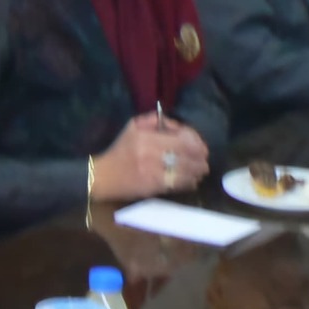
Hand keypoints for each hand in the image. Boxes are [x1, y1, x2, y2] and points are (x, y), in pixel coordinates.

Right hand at [93, 114, 209, 201]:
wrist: (103, 176)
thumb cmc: (120, 150)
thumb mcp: (132, 127)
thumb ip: (155, 120)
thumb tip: (177, 125)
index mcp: (146, 138)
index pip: (181, 139)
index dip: (195, 141)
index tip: (199, 144)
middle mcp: (152, 155)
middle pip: (187, 156)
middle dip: (201, 158)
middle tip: (205, 158)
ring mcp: (154, 173)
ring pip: (186, 172)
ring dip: (197, 171)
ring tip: (201, 169)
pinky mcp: (154, 188)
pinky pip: (178, 185)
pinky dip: (189, 182)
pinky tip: (192, 180)